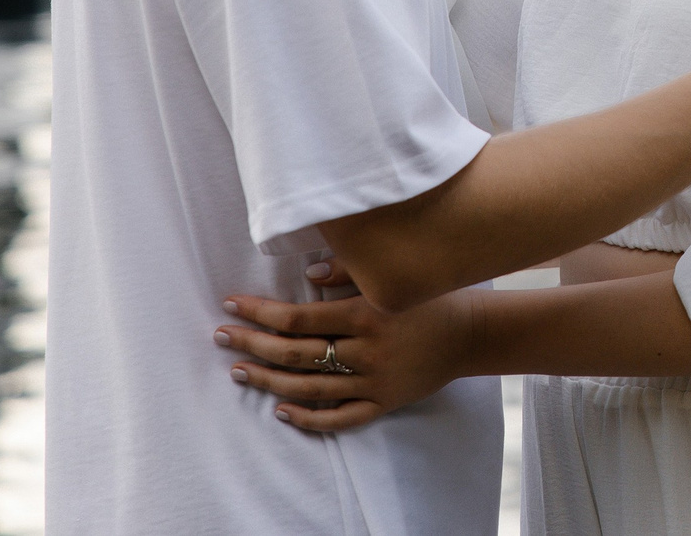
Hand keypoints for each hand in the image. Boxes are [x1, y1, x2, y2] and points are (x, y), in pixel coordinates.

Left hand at [214, 287, 482, 433]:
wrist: (470, 333)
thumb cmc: (428, 296)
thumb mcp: (392, 277)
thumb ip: (349, 272)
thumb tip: (305, 273)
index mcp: (364, 313)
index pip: (298, 316)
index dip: (259, 311)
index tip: (231, 304)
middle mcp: (366, 350)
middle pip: (295, 353)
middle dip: (252, 344)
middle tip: (220, 336)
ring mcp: (374, 381)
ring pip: (308, 388)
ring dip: (267, 381)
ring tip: (238, 371)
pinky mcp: (383, 402)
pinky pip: (338, 418)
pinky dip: (307, 418)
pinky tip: (281, 410)